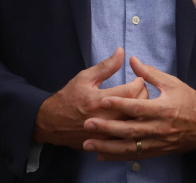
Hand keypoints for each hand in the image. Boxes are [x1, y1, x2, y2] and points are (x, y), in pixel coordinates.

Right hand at [33, 48, 148, 150]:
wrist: (52, 123)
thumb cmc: (69, 98)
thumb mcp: (85, 78)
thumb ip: (106, 66)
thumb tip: (122, 52)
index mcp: (99, 100)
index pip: (132, 91)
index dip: (140, 82)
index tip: (138, 79)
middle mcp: (104, 119)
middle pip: (137, 108)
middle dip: (143, 96)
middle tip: (140, 89)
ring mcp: (106, 134)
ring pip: (135, 123)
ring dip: (139, 112)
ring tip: (136, 103)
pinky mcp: (105, 143)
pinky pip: (127, 136)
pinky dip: (132, 126)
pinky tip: (130, 118)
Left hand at [82, 56, 195, 160]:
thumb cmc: (190, 101)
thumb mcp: (172, 83)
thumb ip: (150, 73)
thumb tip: (131, 59)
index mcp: (164, 109)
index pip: (138, 107)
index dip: (120, 104)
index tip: (103, 100)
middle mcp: (160, 128)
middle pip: (130, 130)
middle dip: (107, 128)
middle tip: (88, 124)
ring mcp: (158, 142)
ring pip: (130, 147)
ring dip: (108, 147)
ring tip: (89, 144)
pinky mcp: (157, 151)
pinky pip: (135, 155)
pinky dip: (118, 156)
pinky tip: (103, 156)